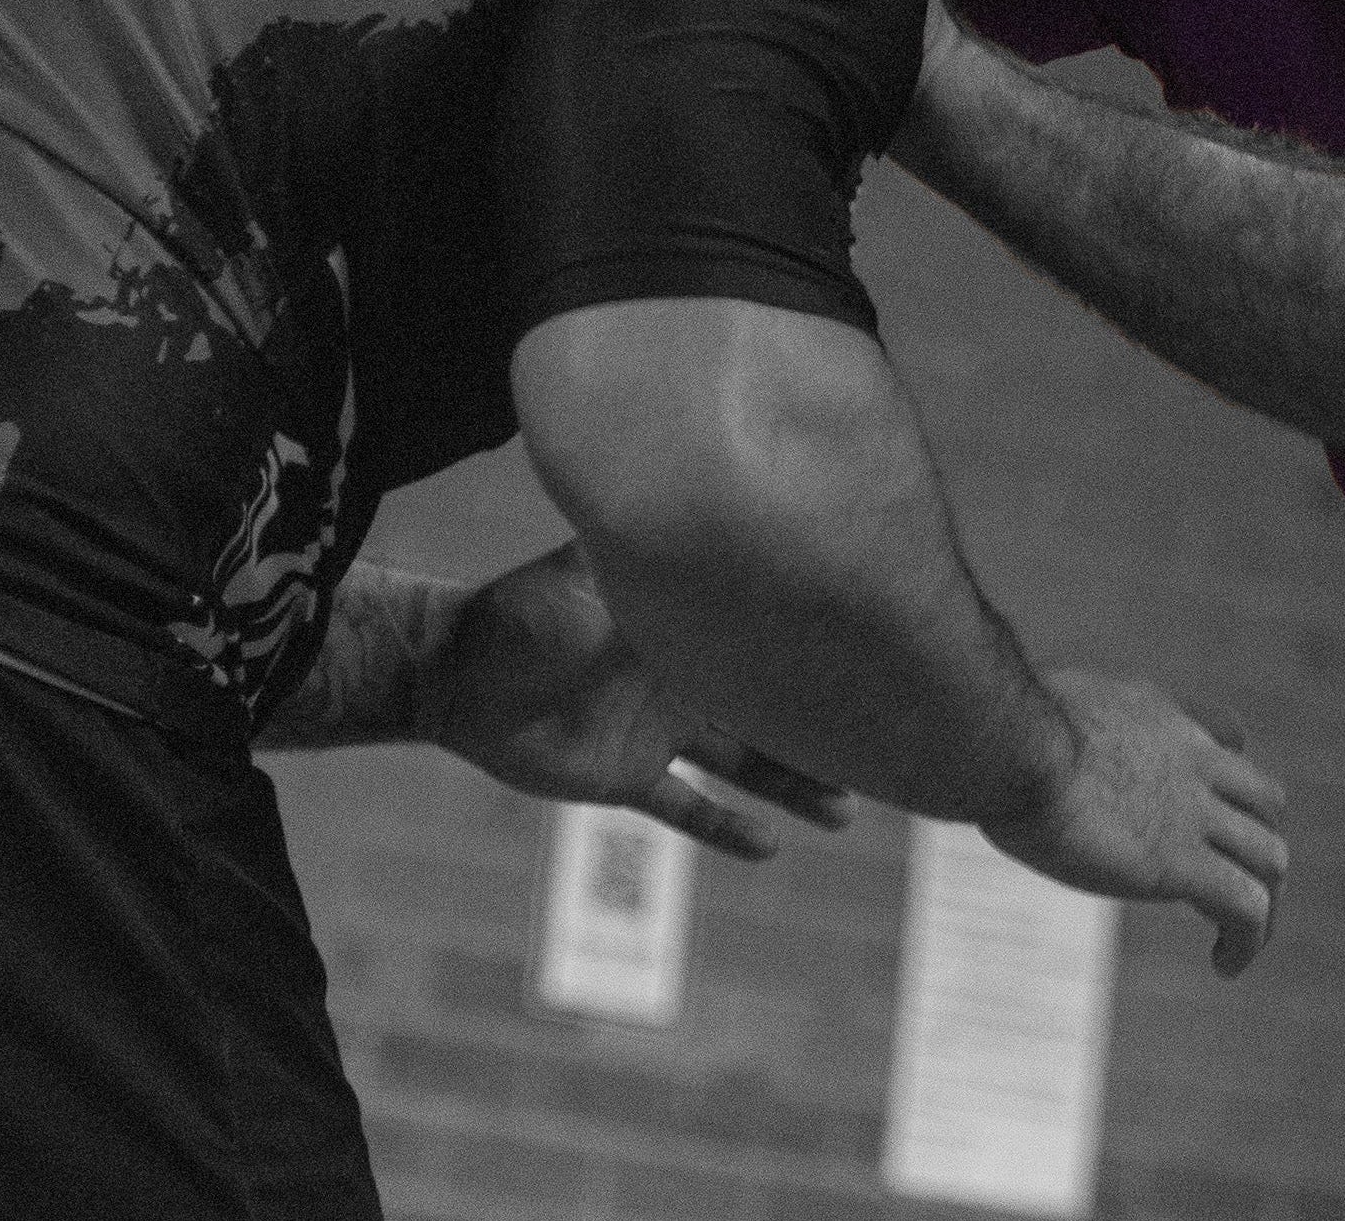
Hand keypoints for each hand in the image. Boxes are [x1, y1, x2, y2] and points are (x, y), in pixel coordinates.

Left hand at [421, 542, 852, 858]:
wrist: (453, 670)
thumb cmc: (525, 610)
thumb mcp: (596, 572)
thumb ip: (653, 555)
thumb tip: (705, 494)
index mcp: (689, 628)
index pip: (766, 642)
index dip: (817, 655)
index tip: (880, 659)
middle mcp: (688, 677)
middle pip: (772, 711)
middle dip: (825, 729)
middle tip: (891, 747)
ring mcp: (661, 730)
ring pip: (746, 766)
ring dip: (793, 787)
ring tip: (846, 810)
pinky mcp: (628, 777)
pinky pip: (687, 809)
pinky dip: (725, 829)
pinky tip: (771, 848)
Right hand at [981, 669, 1289, 976]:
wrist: (1010, 744)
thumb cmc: (996, 723)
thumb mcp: (1025, 701)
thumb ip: (1034, 716)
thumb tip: (991, 721)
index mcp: (1155, 718)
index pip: (1228, 738)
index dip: (1226, 781)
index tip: (1211, 815)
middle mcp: (1191, 760)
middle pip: (1266, 803)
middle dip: (1257, 847)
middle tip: (1228, 890)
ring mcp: (1192, 813)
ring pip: (1271, 857)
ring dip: (1263, 903)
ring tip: (1237, 942)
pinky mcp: (1181, 864)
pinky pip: (1246, 906)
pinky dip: (1247, 940)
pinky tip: (1225, 965)